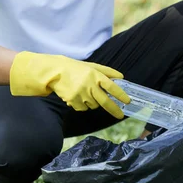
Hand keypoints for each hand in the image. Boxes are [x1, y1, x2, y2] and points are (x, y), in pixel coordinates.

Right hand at [9, 52, 130, 118]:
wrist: (54, 72)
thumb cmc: (75, 68)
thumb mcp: (91, 66)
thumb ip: (107, 71)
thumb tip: (121, 77)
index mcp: (95, 75)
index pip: (111, 87)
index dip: (120, 94)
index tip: (127, 101)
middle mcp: (89, 85)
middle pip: (105, 101)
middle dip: (114, 110)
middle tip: (120, 115)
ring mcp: (80, 94)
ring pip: (93, 106)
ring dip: (93, 102)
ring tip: (86, 93)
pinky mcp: (72, 101)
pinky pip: (83, 108)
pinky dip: (83, 105)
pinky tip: (77, 96)